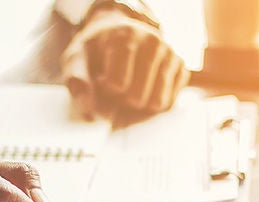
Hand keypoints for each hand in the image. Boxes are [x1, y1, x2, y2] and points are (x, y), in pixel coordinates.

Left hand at [62, 6, 188, 117]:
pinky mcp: (181, 68)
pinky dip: (153, 102)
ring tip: (129, 88)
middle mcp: (153, 42)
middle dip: (123, 100)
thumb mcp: (77, 58)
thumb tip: (89, 110)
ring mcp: (170, 54)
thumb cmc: (96, 50)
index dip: (106, 90)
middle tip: (116, 87)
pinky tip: (144, 88)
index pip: (118, 85)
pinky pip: (169, 103)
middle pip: (138, 98)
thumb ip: (77, 80)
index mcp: (126, 37)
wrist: (118, 33)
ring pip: (157, 103)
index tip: (102, 79)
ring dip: (139, 105)